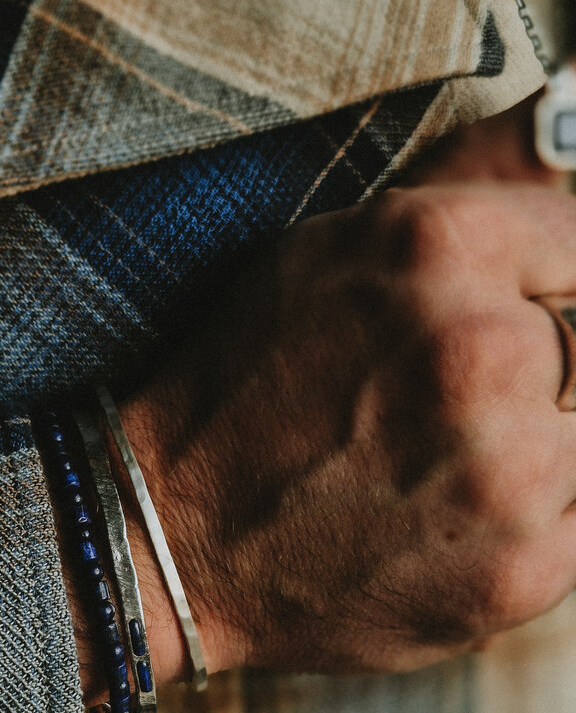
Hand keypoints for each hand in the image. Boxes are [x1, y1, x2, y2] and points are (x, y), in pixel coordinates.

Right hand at [118, 183, 575, 679]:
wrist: (175, 543)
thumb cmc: (236, 397)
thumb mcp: (319, 255)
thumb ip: (457, 190)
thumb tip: (561, 142)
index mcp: (434, 250)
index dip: (550, 279)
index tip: (527, 307)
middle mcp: (483, 352)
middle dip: (534, 369)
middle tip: (440, 409)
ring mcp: (512, 472)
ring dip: (534, 444)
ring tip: (436, 470)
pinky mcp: (525, 570)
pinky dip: (530, 518)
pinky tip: (446, 521)